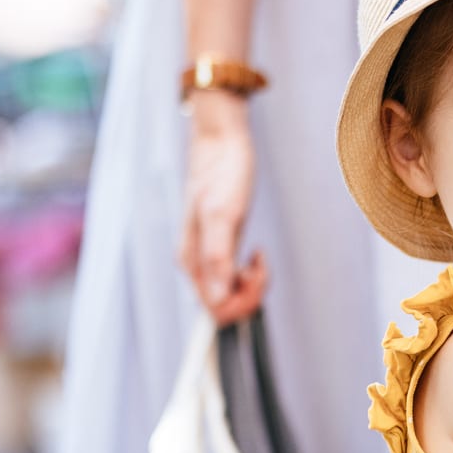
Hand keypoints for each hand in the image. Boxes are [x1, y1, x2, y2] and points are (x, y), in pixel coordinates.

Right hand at [178, 92, 267, 323]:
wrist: (221, 144)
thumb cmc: (222, 174)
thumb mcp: (223, 214)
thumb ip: (218, 256)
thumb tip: (217, 299)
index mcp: (191, 262)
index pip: (214, 308)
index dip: (240, 302)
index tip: (255, 275)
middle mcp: (197, 264)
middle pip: (223, 306)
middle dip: (249, 294)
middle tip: (261, 266)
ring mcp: (209, 256)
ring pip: (231, 293)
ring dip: (252, 284)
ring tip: (260, 259)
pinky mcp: (222, 247)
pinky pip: (235, 278)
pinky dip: (252, 274)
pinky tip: (257, 254)